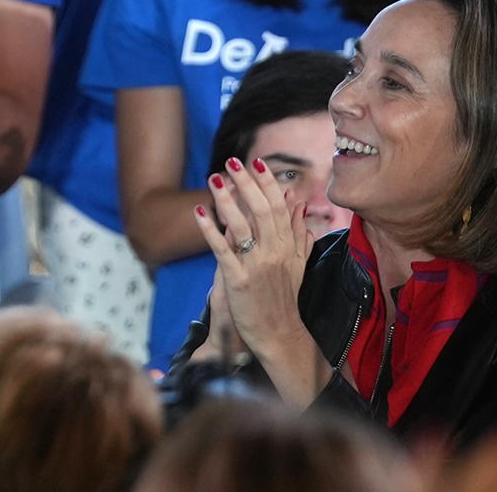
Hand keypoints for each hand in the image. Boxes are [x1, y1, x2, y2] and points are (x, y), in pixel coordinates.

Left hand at [196, 158, 317, 388]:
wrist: (279, 335)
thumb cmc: (285, 298)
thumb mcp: (297, 263)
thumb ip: (297, 232)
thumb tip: (297, 203)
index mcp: (287, 246)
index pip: (278, 207)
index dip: (267, 183)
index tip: (256, 162)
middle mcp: (274, 252)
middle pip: (260, 210)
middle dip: (246, 183)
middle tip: (231, 162)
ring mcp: (256, 266)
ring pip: (241, 225)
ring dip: (226, 200)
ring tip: (214, 179)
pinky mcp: (238, 280)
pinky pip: (222, 249)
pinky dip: (210, 230)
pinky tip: (199, 212)